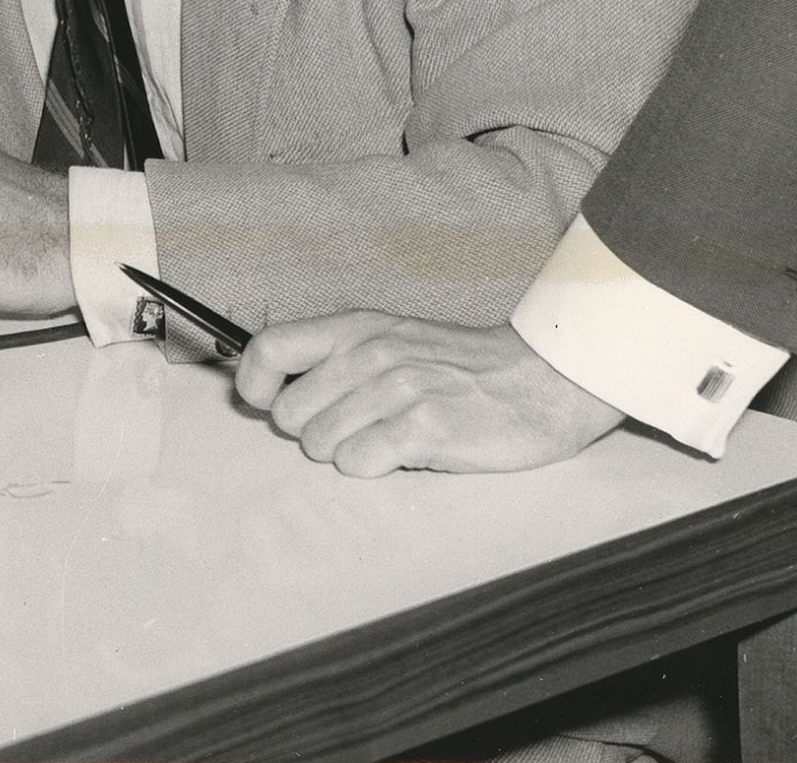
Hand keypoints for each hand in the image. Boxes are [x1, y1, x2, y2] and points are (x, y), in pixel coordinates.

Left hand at [234, 314, 624, 476]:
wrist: (541, 381)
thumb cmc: (460, 368)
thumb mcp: (391, 340)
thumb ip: (334, 358)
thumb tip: (271, 392)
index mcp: (356, 327)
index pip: (269, 348)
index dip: (255, 385)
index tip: (266, 405)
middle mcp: (372, 352)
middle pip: (290, 413)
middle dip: (314, 433)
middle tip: (356, 429)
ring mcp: (400, 388)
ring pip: (322, 443)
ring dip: (350, 453)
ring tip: (389, 438)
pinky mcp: (426, 427)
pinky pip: (360, 463)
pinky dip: (376, 468)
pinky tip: (407, 453)